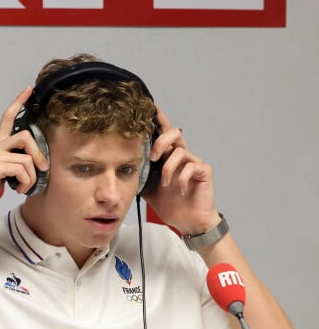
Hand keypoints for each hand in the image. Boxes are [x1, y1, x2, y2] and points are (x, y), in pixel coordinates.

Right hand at [0, 87, 49, 219]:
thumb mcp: (2, 173)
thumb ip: (14, 163)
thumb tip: (35, 165)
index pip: (7, 117)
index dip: (18, 102)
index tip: (28, 89)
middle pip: (25, 135)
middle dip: (39, 153)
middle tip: (43, 168)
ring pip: (27, 157)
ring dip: (32, 176)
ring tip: (25, 186)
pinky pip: (21, 169)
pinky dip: (25, 182)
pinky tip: (18, 189)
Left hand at [145, 107, 220, 234]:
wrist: (189, 222)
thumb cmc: (172, 205)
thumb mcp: (149, 190)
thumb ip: (140, 176)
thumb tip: (123, 168)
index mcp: (169, 157)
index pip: (164, 133)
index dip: (159, 119)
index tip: (150, 107)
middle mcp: (183, 156)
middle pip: (174, 133)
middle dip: (160, 142)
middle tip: (152, 157)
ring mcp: (194, 162)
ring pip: (180, 151)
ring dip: (168, 168)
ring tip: (164, 184)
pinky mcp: (204, 171)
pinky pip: (191, 167)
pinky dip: (181, 179)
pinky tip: (180, 191)